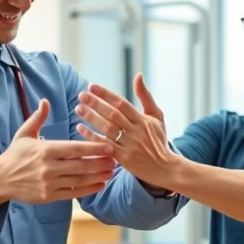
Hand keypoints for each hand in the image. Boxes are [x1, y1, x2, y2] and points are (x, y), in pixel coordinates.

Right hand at [0, 99, 117, 207]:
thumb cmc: (14, 155)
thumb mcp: (24, 134)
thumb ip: (37, 118)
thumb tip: (45, 101)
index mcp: (46, 149)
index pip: (75, 148)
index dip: (94, 148)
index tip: (110, 146)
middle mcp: (49, 167)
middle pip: (81, 165)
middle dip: (101, 163)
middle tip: (116, 160)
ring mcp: (49, 183)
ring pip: (79, 180)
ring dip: (98, 176)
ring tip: (111, 172)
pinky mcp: (49, 196)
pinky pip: (73, 193)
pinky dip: (88, 190)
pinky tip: (100, 185)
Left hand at [74, 75, 175, 189]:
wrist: (165, 168)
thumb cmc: (158, 140)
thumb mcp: (157, 117)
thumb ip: (146, 96)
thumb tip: (138, 75)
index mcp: (143, 120)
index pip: (122, 103)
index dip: (106, 94)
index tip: (92, 86)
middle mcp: (136, 131)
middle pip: (113, 114)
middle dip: (96, 104)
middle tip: (81, 95)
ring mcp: (129, 146)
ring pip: (107, 129)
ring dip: (91, 118)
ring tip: (79, 109)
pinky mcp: (123, 159)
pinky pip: (104, 145)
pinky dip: (91, 137)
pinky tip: (80, 128)